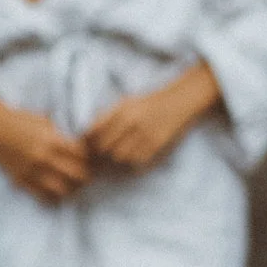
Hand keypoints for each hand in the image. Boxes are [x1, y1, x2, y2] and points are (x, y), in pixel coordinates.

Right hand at [0, 87, 89, 202]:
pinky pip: (43, 197)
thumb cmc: (19, 121)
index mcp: (51, 140)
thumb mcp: (44, 122)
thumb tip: (81, 147)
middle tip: (86, 174)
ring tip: (73, 185)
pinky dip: (54, 198)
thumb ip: (61, 135)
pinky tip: (56, 192)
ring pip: (63, 190)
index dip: (90, 157)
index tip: (90, 158)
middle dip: (86, 175)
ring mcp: (31, 171)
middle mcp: (43, 157)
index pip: (82, 155)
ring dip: (72, 189)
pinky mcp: (20, 181)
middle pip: (77, 174)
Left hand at [84, 63, 220, 176]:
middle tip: (96, 159)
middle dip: (98, 154)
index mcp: (122, 109)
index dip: (87, 142)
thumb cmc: (150, 102)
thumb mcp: (126, 102)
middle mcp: (132, 121)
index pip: (95, 130)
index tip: (86, 147)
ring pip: (119, 157)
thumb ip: (107, 116)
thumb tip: (87, 134)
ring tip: (112, 162)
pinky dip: (130, 165)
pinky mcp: (157, 145)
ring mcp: (145, 134)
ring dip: (114, 162)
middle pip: (105, 146)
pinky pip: (137, 162)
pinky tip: (129, 162)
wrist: (179, 101)